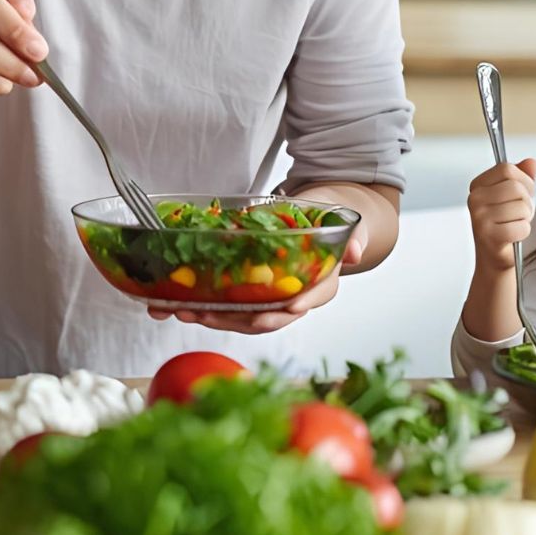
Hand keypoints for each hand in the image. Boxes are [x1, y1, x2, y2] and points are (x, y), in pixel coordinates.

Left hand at [147, 230, 362, 333]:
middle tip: (210, 315)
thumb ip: (351, 235)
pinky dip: (204, 307)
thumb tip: (356, 250)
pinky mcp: (249, 293)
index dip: (296, 305)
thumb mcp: (340, 218)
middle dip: (238, 319)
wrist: (318, 215)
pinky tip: (179, 305)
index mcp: (321, 282)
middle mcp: (296, 297)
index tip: (279, 308)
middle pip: (269, 315)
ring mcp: (271, 298)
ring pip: (244, 317)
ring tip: (185, 311)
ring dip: (213, 317)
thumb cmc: (327, 217)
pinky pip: (229, 306)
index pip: (313, 298)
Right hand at [467, 158, 535, 269]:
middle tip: (518, 214)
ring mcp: (479, 217)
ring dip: (525, 219)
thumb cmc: (504, 225)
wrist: (494, 259)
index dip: (523, 181)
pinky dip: (524, 233)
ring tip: (514, 225)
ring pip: (521, 207)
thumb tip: (531, 162)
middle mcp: (474, 199)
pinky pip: (522, 227)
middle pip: (515, 187)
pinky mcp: (489, 236)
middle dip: (526, 202)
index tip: (520, 194)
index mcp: (477, 186)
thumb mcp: (513, 198)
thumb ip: (522, 177)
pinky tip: (513, 237)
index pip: (507, 168)